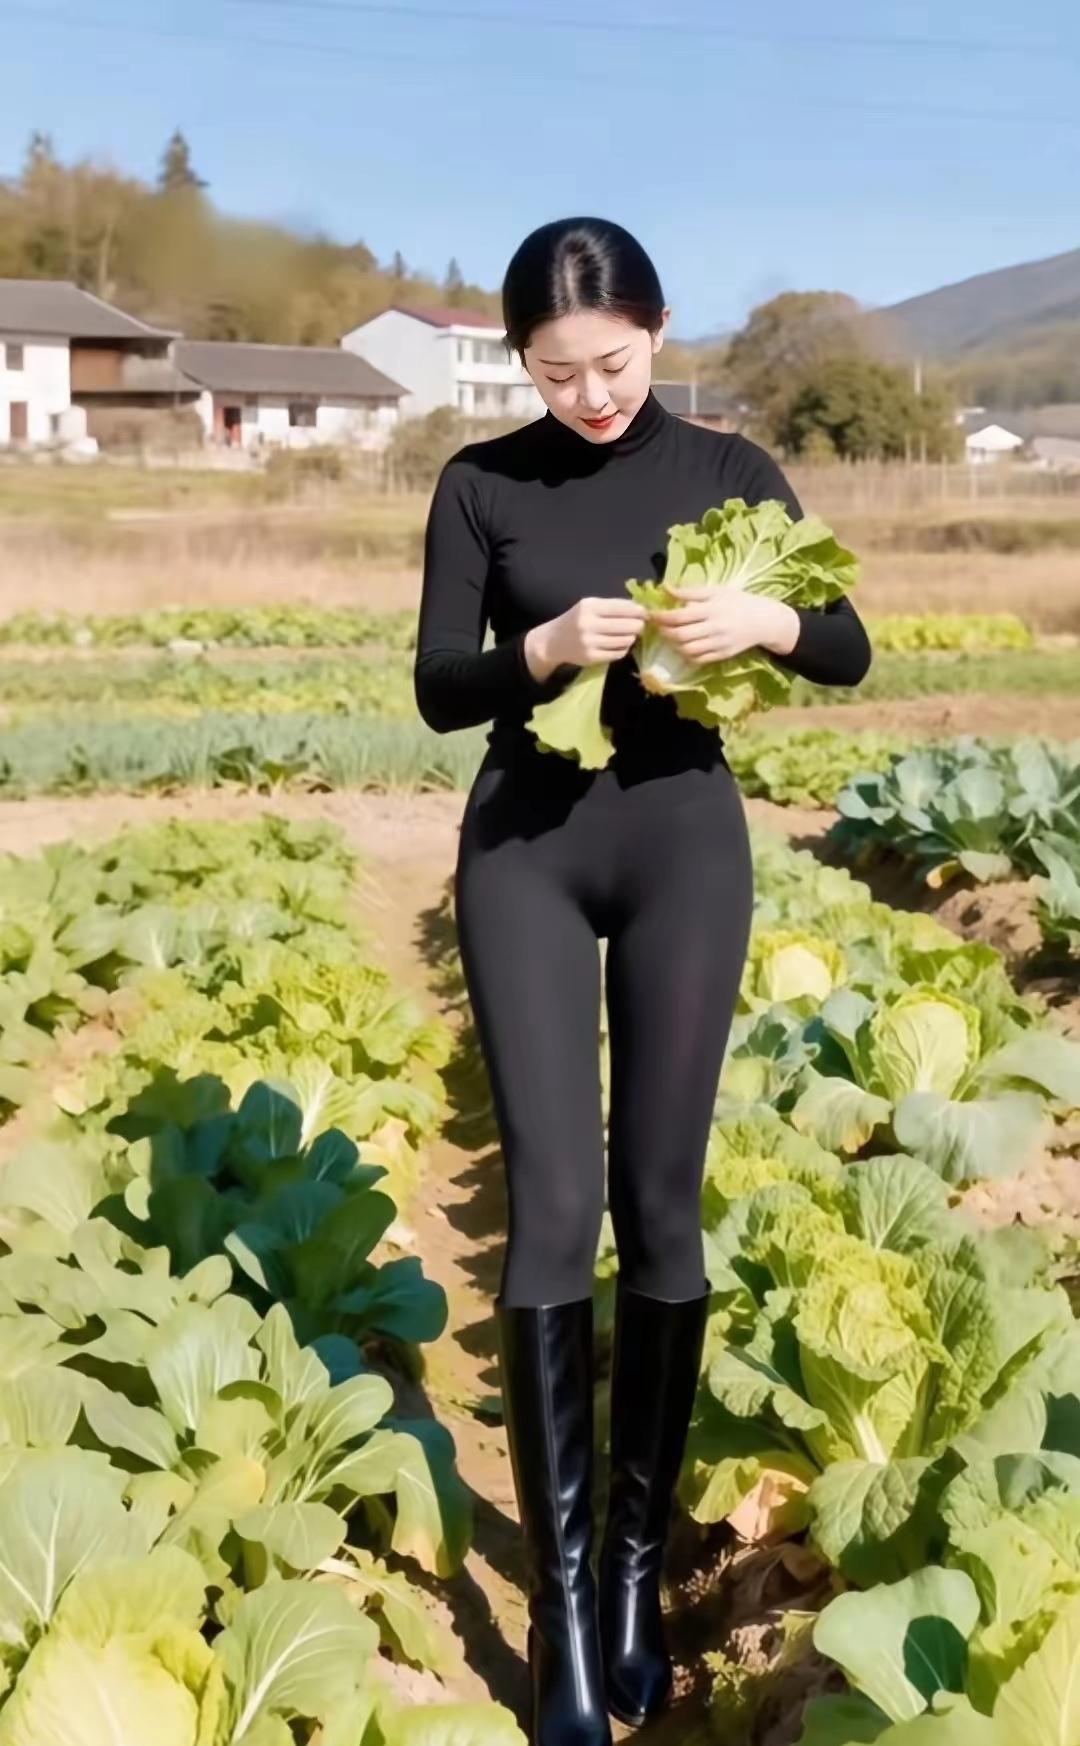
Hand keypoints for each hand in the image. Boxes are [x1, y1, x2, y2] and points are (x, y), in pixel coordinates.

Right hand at [524, 596, 649, 677]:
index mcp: (589, 607)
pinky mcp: (591, 658)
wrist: (553, 641)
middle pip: (627, 625)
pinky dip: (623, 648)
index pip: (622, 607)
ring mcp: (589, 643)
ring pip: (625, 640)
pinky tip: (620, 644)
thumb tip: (639, 607)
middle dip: (638, 625)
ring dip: (631, 637)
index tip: (646, 613)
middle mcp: (588, 624)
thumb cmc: (575, 620)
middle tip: (641, 625)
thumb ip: (612, 606)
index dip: (638, 610)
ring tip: (630, 634)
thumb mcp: (589, 606)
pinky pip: (618, 653)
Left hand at [647, 588, 799, 663]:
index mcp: (712, 608)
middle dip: (665, 631)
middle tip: (658, 626)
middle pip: (680, 635)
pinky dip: (686, 654)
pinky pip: (698, 658)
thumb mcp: (716, 591)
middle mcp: (714, 627)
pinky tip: (684, 646)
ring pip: (687, 649)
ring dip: (674, 644)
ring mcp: (718, 643)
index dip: (661, 617)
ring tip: (670, 635)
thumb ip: (690, 592)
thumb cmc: (737, 601)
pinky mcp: (722, 655)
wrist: (764, 620)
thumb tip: (665, 588)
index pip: (679, 616)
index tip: (651, 614)